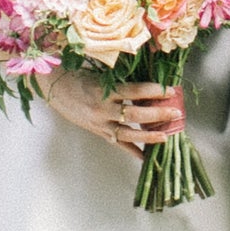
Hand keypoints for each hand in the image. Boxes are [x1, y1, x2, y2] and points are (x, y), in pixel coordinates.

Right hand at [47, 73, 187, 160]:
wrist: (53, 88)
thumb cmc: (77, 76)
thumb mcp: (99, 74)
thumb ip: (120, 81)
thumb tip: (148, 85)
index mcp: (103, 90)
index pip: (134, 91)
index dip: (154, 91)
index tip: (170, 90)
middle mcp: (102, 109)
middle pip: (135, 114)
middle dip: (157, 113)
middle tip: (176, 112)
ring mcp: (99, 123)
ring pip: (128, 132)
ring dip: (148, 135)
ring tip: (165, 136)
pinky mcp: (97, 131)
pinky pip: (117, 142)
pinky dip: (132, 150)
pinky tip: (145, 156)